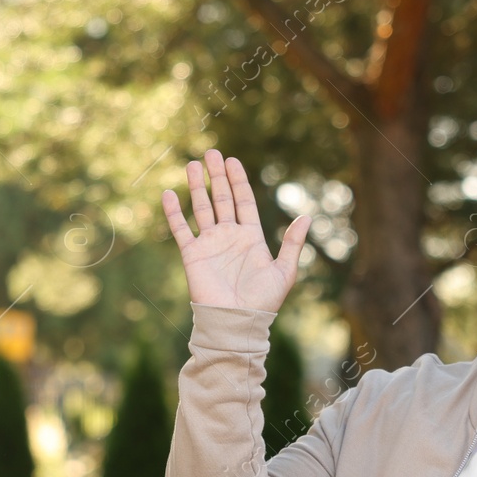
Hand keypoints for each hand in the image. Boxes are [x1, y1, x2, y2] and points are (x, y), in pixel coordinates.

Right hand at [160, 148, 310, 312]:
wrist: (237, 323)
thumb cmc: (263, 302)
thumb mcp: (284, 271)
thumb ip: (293, 244)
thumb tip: (308, 216)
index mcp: (251, 238)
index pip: (243, 201)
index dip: (238, 181)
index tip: (232, 161)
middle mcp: (229, 237)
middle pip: (222, 199)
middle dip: (218, 176)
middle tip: (212, 153)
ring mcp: (210, 244)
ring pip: (201, 208)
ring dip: (197, 186)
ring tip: (193, 164)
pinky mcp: (192, 255)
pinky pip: (181, 229)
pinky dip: (174, 212)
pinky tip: (168, 193)